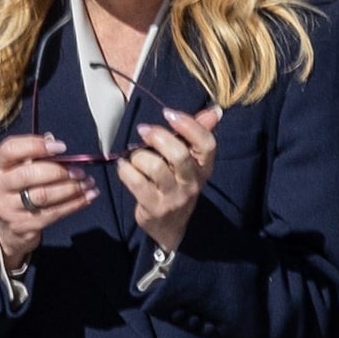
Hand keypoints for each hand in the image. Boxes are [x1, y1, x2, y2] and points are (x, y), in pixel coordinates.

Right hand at [0, 133, 97, 271]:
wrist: (6, 226)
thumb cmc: (18, 189)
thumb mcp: (18, 169)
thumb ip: (34, 155)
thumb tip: (54, 142)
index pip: (10, 150)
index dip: (36, 146)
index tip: (61, 147)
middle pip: (28, 175)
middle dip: (58, 171)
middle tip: (79, 171)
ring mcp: (7, 209)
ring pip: (42, 196)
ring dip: (70, 189)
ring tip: (87, 183)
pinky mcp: (21, 226)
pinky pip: (52, 213)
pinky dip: (73, 204)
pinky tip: (86, 197)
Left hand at [117, 107, 222, 252]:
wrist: (169, 227)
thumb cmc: (176, 185)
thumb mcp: (190, 163)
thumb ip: (197, 135)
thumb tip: (214, 111)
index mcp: (203, 168)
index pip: (207, 144)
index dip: (189, 125)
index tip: (168, 113)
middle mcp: (192, 183)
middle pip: (179, 155)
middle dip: (158, 137)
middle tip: (143, 130)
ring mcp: (173, 197)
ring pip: (155, 167)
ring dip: (138, 156)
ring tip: (133, 156)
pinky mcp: (154, 207)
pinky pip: (136, 182)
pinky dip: (125, 169)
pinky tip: (124, 166)